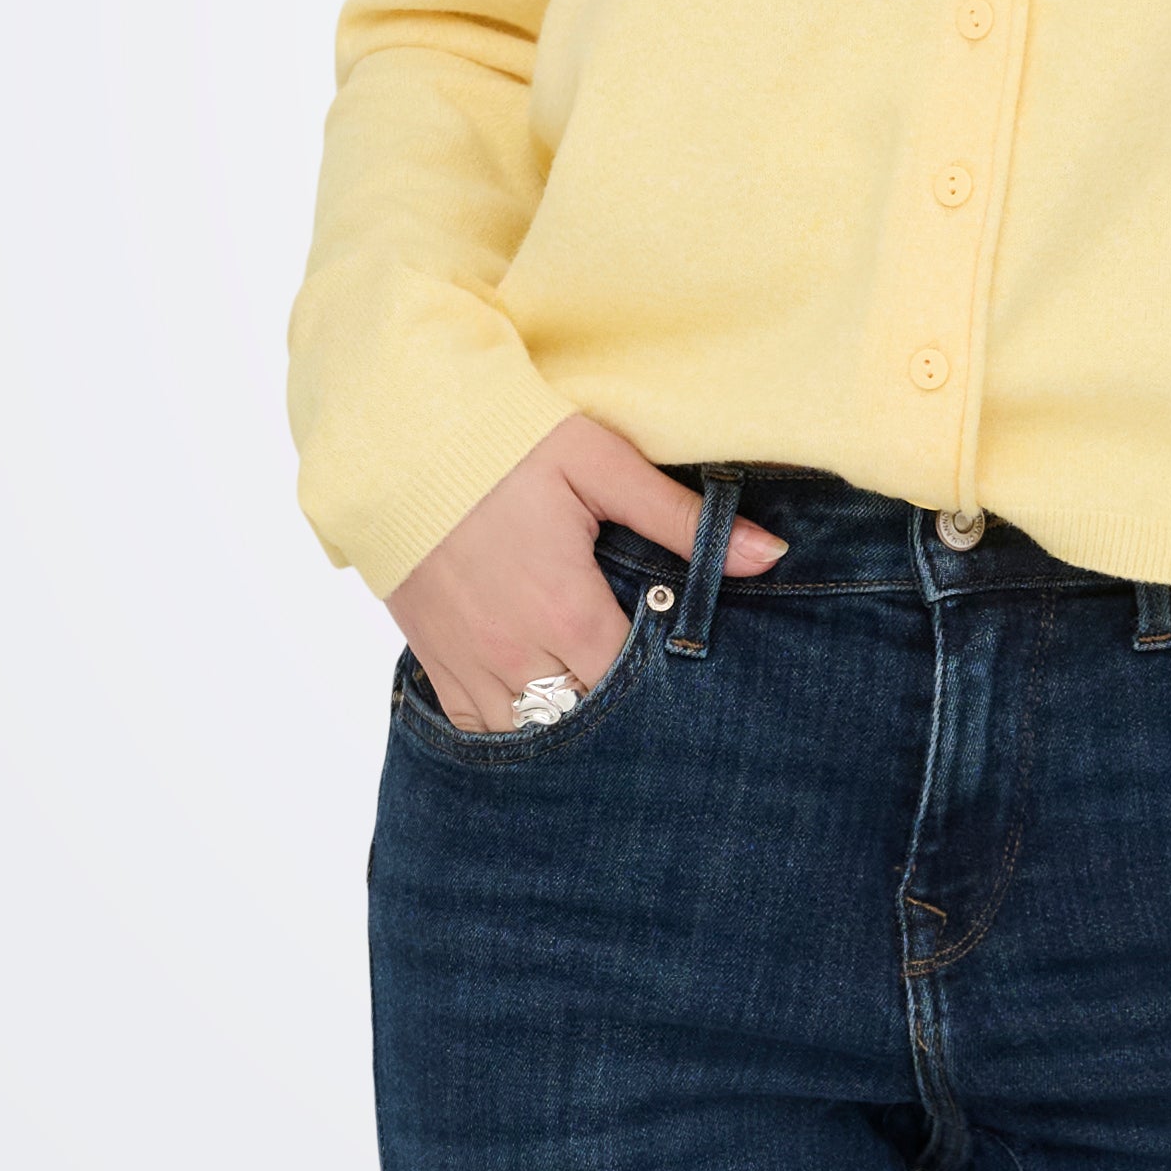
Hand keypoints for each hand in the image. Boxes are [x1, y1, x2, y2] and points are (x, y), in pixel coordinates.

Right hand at [385, 416, 787, 733]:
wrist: (401, 434)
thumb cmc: (508, 441)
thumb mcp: (603, 466)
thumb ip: (684, 521)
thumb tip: (769, 555)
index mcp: (568, 610)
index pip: (636, 688)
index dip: (668, 689)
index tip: (692, 678)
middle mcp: (516, 652)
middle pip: (587, 722)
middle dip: (622, 716)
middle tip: (654, 701)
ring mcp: (469, 661)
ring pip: (530, 736)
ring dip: (566, 726)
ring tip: (600, 706)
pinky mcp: (434, 657)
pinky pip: (472, 726)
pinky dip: (509, 728)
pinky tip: (540, 714)